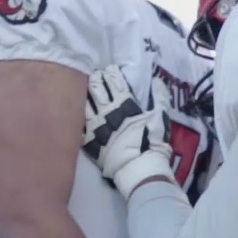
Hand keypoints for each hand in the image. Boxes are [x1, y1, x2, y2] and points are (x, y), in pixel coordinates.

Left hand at [83, 66, 173, 196]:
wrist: (139, 167)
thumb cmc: (152, 141)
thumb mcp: (161, 116)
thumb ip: (160, 97)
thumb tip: (157, 81)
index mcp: (125, 102)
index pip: (113, 80)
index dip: (109, 73)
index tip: (109, 71)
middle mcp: (107, 110)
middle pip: (95, 87)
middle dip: (94, 79)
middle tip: (94, 77)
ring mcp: (96, 124)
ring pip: (84, 102)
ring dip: (83, 94)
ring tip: (84, 91)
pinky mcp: (89, 139)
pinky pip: (79, 124)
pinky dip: (76, 116)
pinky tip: (76, 112)